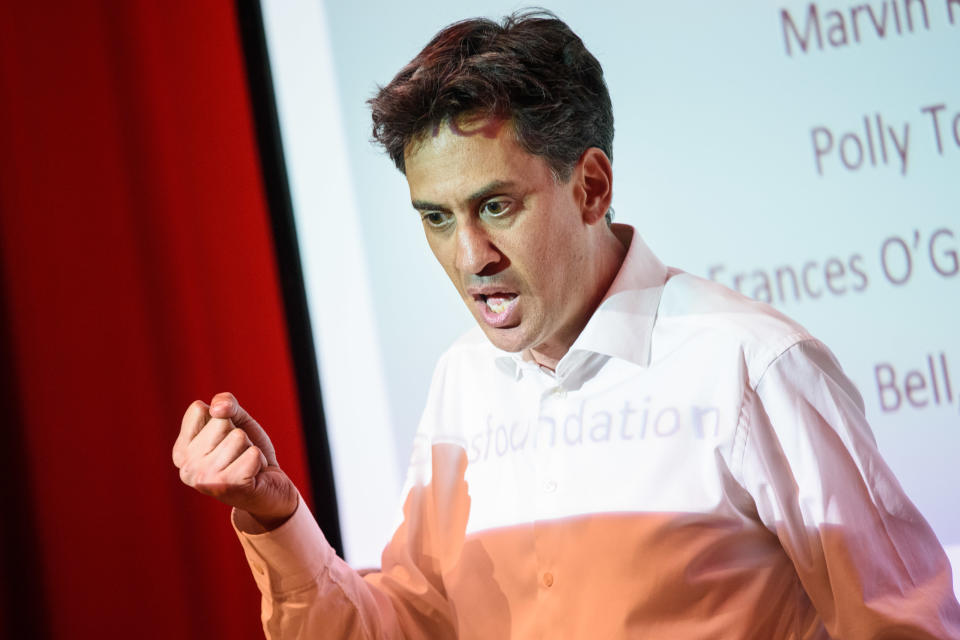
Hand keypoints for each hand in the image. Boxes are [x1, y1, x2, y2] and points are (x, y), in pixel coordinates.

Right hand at [173, 392, 298, 530]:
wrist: (270, 486)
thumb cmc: (248, 452)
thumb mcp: (237, 420)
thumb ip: (226, 404)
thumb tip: (217, 408)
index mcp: (181, 451)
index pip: (200, 410)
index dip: (223, 419)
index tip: (225, 441)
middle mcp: (187, 468)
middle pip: (221, 423)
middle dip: (239, 435)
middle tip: (239, 455)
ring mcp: (206, 480)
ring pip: (238, 437)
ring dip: (250, 449)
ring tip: (246, 465)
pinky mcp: (229, 487)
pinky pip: (253, 453)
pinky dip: (260, 460)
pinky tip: (254, 475)